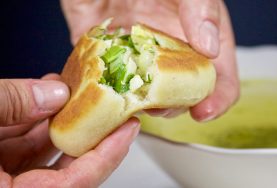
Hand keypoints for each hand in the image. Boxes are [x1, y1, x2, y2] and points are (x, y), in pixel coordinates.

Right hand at [0, 74, 139, 186]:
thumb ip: (11, 104)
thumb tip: (55, 93)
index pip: (78, 182)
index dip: (108, 154)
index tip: (129, 129)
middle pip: (66, 166)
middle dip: (88, 132)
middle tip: (109, 107)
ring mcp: (4, 177)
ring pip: (43, 152)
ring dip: (60, 119)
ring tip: (74, 91)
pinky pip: (22, 144)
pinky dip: (34, 120)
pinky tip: (43, 95)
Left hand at [61, 0, 238, 120]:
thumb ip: (201, 8)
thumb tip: (210, 49)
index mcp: (199, 35)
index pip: (221, 77)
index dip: (217, 99)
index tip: (203, 112)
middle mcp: (171, 49)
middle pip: (182, 92)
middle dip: (175, 106)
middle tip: (161, 106)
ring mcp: (139, 53)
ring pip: (147, 93)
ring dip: (141, 103)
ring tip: (132, 99)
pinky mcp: (108, 53)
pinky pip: (110, 80)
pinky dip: (108, 91)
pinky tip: (106, 91)